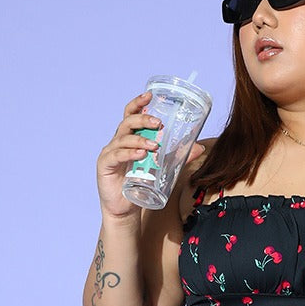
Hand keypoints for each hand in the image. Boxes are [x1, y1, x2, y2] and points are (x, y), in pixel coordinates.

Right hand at [95, 92, 204, 220]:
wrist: (125, 209)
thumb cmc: (140, 184)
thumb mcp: (162, 168)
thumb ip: (178, 157)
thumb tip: (200, 148)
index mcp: (129, 137)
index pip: (131, 114)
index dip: (138, 103)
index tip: (149, 95)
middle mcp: (118, 141)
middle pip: (127, 122)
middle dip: (142, 119)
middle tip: (158, 123)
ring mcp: (110, 152)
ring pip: (123, 139)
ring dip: (140, 140)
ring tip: (154, 146)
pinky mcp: (105, 165)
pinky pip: (116, 155)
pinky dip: (129, 154)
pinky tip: (141, 155)